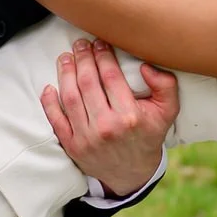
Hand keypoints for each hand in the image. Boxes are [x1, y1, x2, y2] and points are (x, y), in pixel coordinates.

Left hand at [40, 36, 178, 198]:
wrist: (132, 173)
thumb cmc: (148, 135)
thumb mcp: (167, 112)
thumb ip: (165, 85)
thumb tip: (145, 66)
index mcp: (130, 116)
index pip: (111, 77)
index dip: (103, 56)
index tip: (99, 42)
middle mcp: (106, 127)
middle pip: (88, 83)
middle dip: (83, 58)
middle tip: (80, 44)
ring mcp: (86, 138)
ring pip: (70, 97)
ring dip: (65, 73)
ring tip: (66, 57)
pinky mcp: (72, 146)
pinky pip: (56, 120)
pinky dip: (49, 102)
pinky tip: (49, 86)